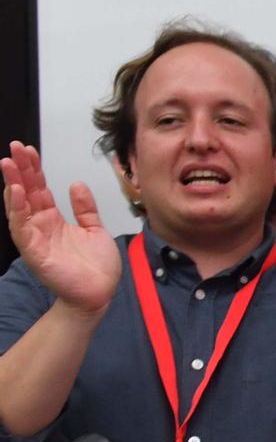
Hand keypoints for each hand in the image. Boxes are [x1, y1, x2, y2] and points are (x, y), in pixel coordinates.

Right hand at [1, 142, 121, 313]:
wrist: (99, 293)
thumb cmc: (96, 266)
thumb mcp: (94, 229)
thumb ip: (85, 208)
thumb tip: (76, 184)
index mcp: (54, 219)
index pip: (39, 189)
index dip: (34, 169)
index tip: (28, 150)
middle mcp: (41, 226)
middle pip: (26, 192)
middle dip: (19, 169)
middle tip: (14, 147)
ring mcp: (35, 237)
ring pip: (18, 206)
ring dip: (13, 184)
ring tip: (9, 164)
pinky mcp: (34, 251)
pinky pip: (22, 227)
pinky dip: (17, 209)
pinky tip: (16, 191)